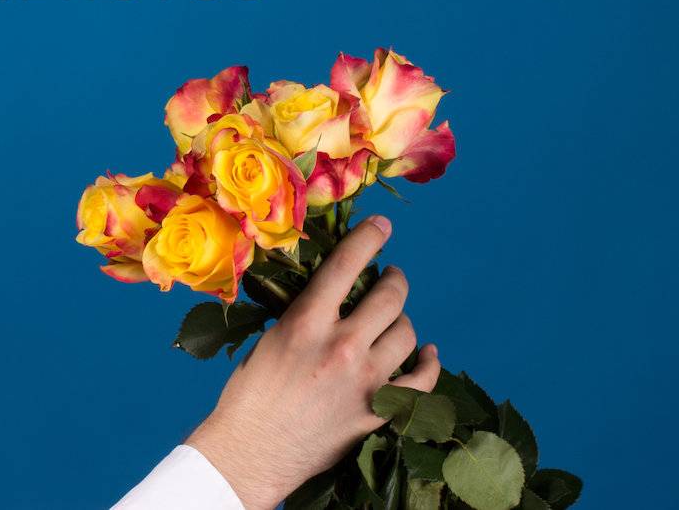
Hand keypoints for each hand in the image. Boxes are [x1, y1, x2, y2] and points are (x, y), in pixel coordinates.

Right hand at [183, 215, 440, 509]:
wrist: (251, 452)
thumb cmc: (249, 395)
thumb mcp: (271, 339)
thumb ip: (305, 315)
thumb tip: (331, 293)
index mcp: (307, 322)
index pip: (347, 264)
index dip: (370, 237)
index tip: (382, 226)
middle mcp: (342, 346)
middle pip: (390, 297)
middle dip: (394, 280)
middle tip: (390, 277)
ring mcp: (365, 382)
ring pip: (407, 334)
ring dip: (403, 321)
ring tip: (394, 319)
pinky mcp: (377, 413)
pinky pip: (422, 381)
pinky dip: (429, 363)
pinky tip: (428, 354)